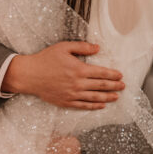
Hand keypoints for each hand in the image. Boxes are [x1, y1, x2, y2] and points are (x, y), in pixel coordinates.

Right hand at [2, 41, 124, 109]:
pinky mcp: (66, 102)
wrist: (29, 75)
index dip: (113, 74)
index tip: (120, 75)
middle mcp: (78, 83)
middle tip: (123, 86)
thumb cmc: (46, 59)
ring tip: (116, 97)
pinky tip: (101, 105)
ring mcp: (72, 94)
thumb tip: (97, 48)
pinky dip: (94, 106)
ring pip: (95, 98)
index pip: (101, 73)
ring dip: (108, 97)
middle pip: (101, 86)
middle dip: (114, 86)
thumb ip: (82, 47)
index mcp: (79, 69)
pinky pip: (84, 106)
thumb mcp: (64, 47)